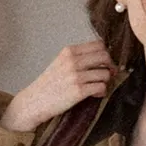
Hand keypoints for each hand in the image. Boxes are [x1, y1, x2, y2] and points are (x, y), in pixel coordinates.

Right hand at [0, 41, 117, 130]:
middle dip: (110, 66)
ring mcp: (76, 76)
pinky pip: (101, 87)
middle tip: (108, 74)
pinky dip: (102, 92)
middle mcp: (73, 61)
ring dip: (106, 81)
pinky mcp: (79, 91)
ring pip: (105, 73)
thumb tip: (101, 58)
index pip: (98, 44)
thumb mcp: (60, 63)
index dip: (105, 54)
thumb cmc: (48, 85)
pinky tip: (95, 94)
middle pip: (105, 56)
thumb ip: (77, 58)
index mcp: (69, 51)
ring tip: (98, 87)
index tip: (105, 63)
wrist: (35, 101)